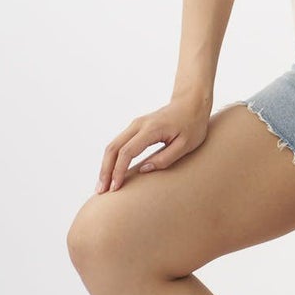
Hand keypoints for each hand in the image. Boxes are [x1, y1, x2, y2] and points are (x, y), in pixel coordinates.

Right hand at [95, 93, 212, 193]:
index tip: (115, 188)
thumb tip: (143, 170)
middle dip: (105, 171)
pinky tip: (111, 172)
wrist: (191, 102)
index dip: (118, 171)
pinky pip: (119, 143)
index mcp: (151, 129)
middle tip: (101, 191)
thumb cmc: (192, 124)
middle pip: (113, 148)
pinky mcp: (136, 127)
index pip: (127, 152)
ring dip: (106, 165)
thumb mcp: (186, 145)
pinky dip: (112, 159)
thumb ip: (165, 158)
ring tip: (103, 186)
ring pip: (113, 145)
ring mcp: (136, 124)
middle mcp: (139, 124)